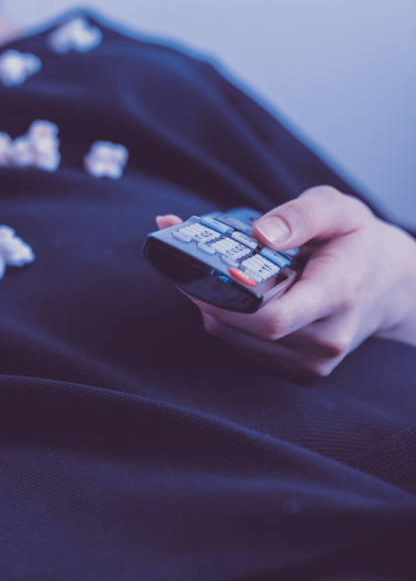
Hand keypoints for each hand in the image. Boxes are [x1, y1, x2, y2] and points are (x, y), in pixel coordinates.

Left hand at [158, 186, 415, 376]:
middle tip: (190, 260)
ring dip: (214, 306)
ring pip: (235, 338)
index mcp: (338, 295)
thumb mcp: (339, 210)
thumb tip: (262, 233)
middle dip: (208, 294)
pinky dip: (227, 320)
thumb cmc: (358, 243)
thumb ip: (301, 215)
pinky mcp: (298, 370)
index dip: (225, 301)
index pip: (272, 318)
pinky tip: (233, 295)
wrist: (390, 285)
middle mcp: (326, 338)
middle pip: (244, 328)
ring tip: (215, 273)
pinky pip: (243, 346)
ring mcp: (313, 361)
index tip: (197, 273)